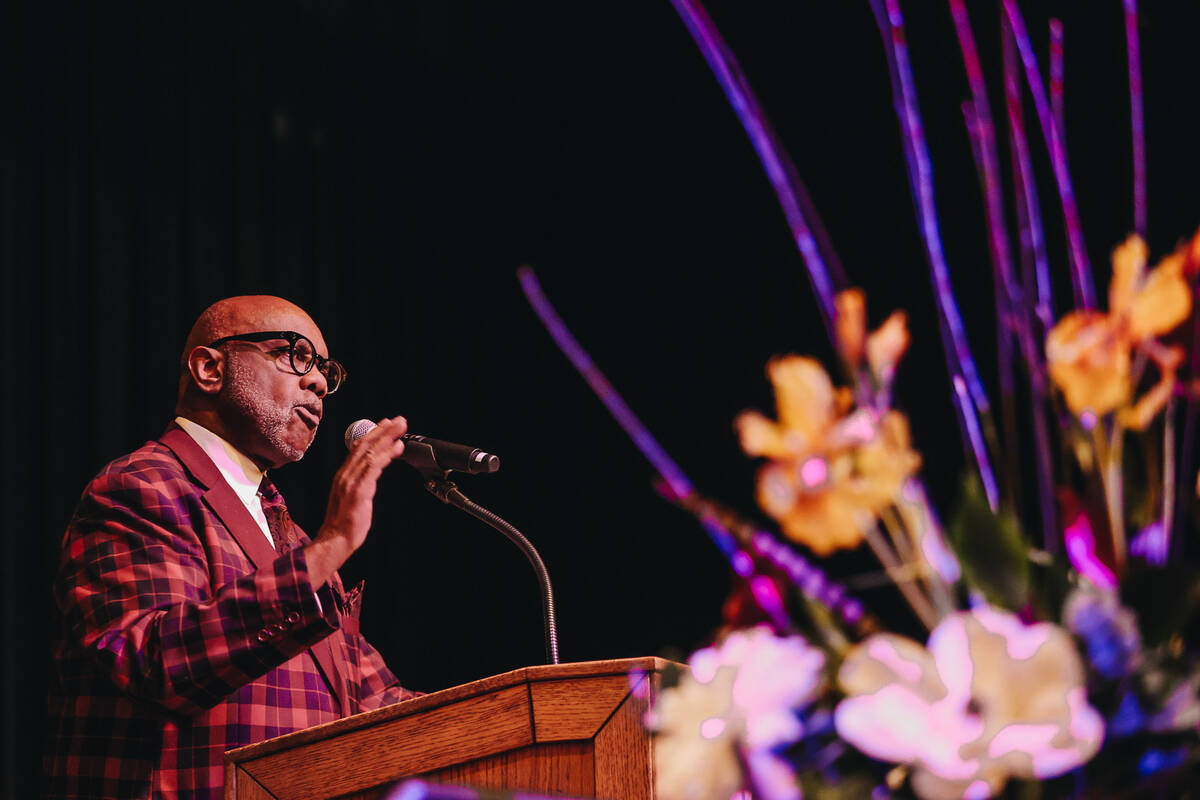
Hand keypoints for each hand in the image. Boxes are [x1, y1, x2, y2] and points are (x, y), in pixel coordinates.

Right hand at [305, 415, 407, 587]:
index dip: (373, 433)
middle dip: (383, 430)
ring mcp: (351, 481)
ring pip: (370, 452)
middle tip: (399, 420)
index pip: (358, 447)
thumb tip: (374, 470)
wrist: (335, 539)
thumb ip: (362, 482)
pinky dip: (386, 455)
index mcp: (343, 474)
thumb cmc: (346, 521)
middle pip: (365, 445)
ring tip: (401, 428)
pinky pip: (373, 468)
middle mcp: (345, 474)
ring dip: (387, 438)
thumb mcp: (353, 496)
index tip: (385, 423)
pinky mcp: (359, 491)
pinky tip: (397, 448)